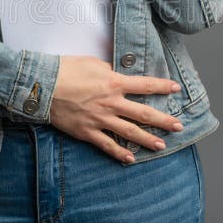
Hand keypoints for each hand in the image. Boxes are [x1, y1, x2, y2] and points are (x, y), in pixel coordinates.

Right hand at [49, 55, 184, 162]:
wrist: (43, 86)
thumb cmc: (66, 70)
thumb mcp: (93, 63)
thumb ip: (109, 71)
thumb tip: (117, 75)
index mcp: (114, 82)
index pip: (145, 85)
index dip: (162, 86)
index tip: (176, 88)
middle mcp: (111, 103)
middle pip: (143, 113)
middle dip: (163, 120)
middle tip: (179, 126)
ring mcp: (100, 119)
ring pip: (129, 132)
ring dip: (147, 140)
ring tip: (161, 145)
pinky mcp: (87, 131)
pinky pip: (107, 145)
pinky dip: (119, 153)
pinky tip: (130, 159)